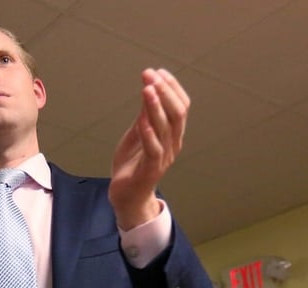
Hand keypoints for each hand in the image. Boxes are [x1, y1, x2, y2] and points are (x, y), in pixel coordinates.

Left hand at [109, 68, 189, 229]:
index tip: (158, 71)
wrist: (126, 196)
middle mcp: (173, 144)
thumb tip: (148, 89)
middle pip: (177, 113)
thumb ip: (144, 115)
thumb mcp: (137, 134)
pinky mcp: (151, 170)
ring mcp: (163, 158)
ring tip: (147, 88)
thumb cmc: (133, 165)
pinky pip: (154, 149)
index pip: (181, 106)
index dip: (172, 87)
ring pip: (166, 128)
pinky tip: (142, 119)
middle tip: (151, 74)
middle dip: (165, 91)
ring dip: (156, 106)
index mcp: (172, 135)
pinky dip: (149, 133)